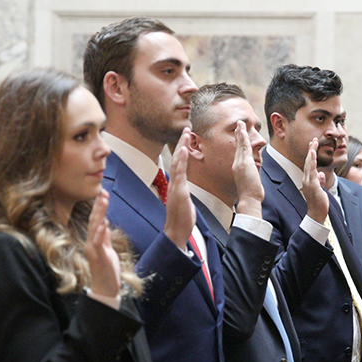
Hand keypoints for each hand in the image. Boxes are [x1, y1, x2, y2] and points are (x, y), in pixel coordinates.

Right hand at [85, 191, 120, 301]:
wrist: (105, 288)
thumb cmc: (107, 270)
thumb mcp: (108, 249)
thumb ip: (105, 237)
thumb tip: (104, 223)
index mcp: (93, 240)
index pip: (96, 220)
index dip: (99, 207)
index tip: (103, 193)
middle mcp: (90, 243)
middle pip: (94, 221)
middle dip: (99, 206)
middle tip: (103, 192)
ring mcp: (93, 250)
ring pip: (94, 229)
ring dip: (99, 214)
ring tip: (103, 202)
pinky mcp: (98, 257)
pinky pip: (98, 243)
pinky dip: (100, 232)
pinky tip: (104, 223)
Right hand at [163, 128, 195, 249]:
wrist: (175, 232)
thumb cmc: (181, 220)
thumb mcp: (184, 203)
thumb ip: (183, 194)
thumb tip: (183, 190)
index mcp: (177, 185)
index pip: (179, 164)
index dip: (182, 150)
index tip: (186, 139)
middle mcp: (174, 183)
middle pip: (177, 159)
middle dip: (182, 144)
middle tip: (186, 129)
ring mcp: (175, 186)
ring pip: (178, 162)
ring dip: (181, 147)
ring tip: (186, 133)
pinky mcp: (179, 191)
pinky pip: (180, 173)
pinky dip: (181, 160)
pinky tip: (184, 149)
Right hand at [232, 123, 263, 216]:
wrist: (249, 199)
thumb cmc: (251, 193)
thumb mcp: (252, 179)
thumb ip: (253, 171)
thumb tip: (256, 166)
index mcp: (238, 167)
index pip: (239, 151)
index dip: (239, 142)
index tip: (239, 134)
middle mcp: (237, 163)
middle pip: (238, 145)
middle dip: (238, 134)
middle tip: (238, 124)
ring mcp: (240, 163)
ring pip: (240, 144)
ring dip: (240, 133)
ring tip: (240, 123)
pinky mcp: (244, 163)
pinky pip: (244, 147)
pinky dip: (243, 137)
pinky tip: (242, 130)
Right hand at [301, 137, 328, 223]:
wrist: (316, 214)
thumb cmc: (318, 203)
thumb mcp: (321, 189)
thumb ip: (320, 181)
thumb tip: (322, 174)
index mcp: (308, 180)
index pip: (309, 165)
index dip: (311, 154)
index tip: (314, 145)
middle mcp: (306, 179)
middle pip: (308, 162)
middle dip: (311, 150)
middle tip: (314, 139)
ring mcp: (309, 182)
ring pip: (309, 164)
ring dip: (311, 153)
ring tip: (313, 143)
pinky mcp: (313, 185)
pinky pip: (312, 171)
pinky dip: (312, 161)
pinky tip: (313, 154)